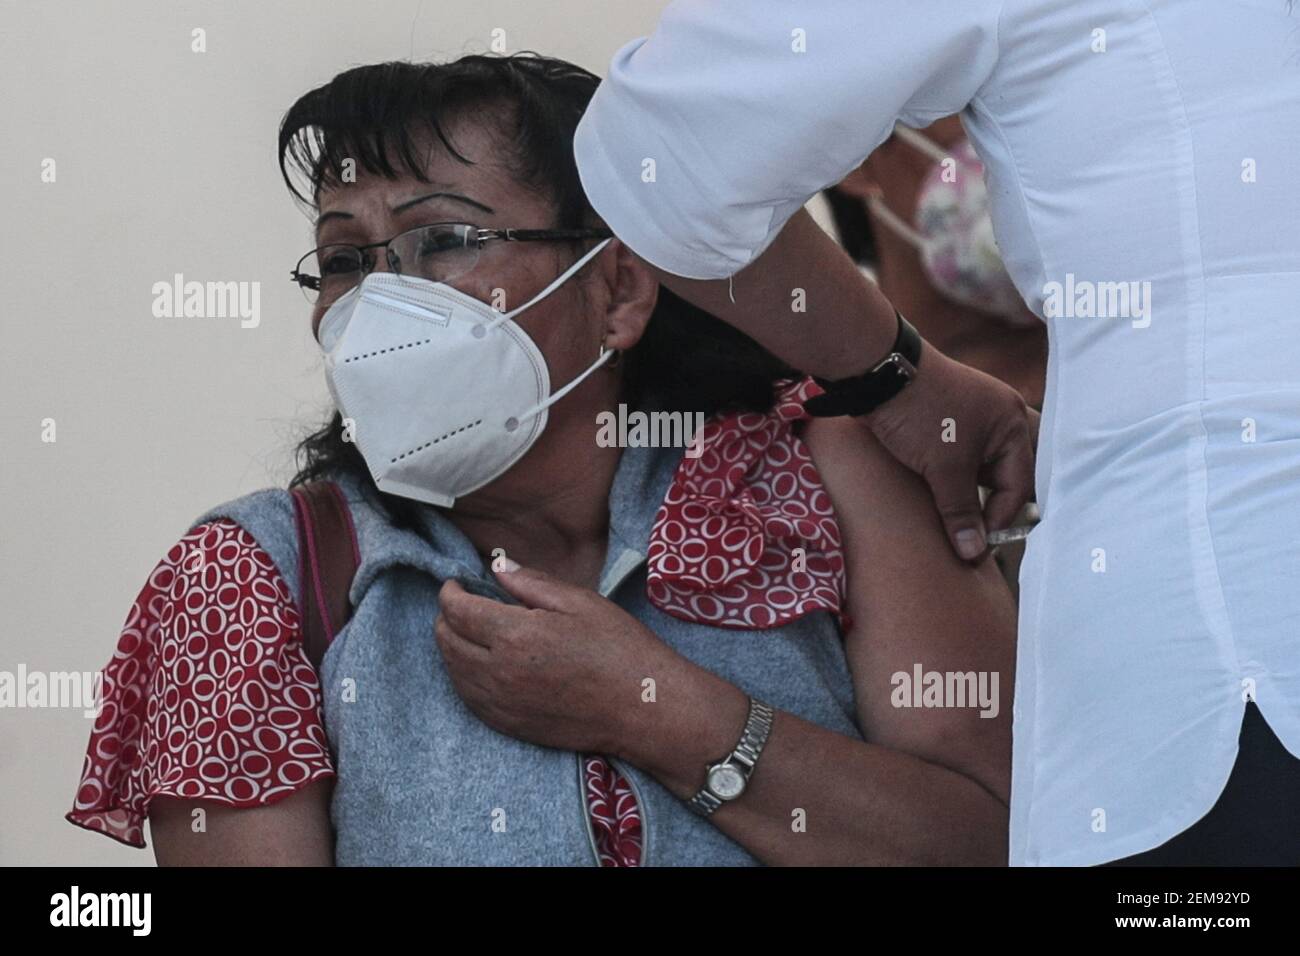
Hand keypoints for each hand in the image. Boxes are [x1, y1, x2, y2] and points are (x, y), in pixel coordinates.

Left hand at [434, 562, 682, 754]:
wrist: (643, 708)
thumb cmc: (619, 649)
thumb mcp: (580, 602)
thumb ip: (531, 584)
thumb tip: (498, 567)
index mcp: (516, 635)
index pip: (458, 610)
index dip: (450, 592)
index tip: (456, 583)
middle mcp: (499, 673)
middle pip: (446, 641)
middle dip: (447, 617)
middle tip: (463, 604)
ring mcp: (501, 704)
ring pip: (452, 672)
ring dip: (452, 647)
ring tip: (469, 631)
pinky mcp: (509, 725)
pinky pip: (468, 698)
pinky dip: (463, 676)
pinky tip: (479, 665)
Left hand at [863, 342, 1036, 561]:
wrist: (877, 372)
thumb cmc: (918, 414)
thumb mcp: (943, 467)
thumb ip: (961, 512)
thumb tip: (973, 553)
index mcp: (1013, 423)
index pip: (1019, 484)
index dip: (999, 518)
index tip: (978, 544)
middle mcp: (1002, 418)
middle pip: (1011, 474)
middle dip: (998, 505)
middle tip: (981, 534)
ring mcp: (977, 418)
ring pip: (987, 467)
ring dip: (976, 493)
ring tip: (962, 521)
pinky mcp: (952, 421)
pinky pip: (967, 457)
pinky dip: (961, 479)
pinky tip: (946, 497)